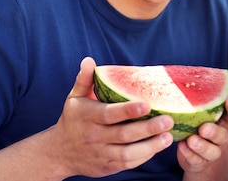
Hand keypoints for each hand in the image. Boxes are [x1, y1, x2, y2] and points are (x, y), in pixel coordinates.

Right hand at [48, 57, 174, 178]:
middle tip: (168, 120)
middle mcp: (94, 136)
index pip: (109, 114)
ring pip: (128, 154)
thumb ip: (84, 80)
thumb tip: (89, 60)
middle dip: (148, 128)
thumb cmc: (73, 119)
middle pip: (124, 135)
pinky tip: (158, 146)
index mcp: (88, 117)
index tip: (147, 105)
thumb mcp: (74, 98)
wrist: (58, 153)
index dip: (128, 111)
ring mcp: (101, 153)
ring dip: (151, 146)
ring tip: (169, 136)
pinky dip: (144, 156)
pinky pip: (127, 164)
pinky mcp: (107, 167)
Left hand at [178, 70, 227, 180]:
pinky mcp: (199, 161)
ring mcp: (212, 151)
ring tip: (191, 139)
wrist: (200, 155)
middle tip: (204, 128)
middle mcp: (222, 136)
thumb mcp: (214, 108)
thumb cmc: (206, 123)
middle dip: (214, 132)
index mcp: (226, 121)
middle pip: (222, 135)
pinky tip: (181, 146)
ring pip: (210, 151)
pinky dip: (188, 154)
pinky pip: (195, 160)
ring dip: (201, 145)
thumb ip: (222, 90)